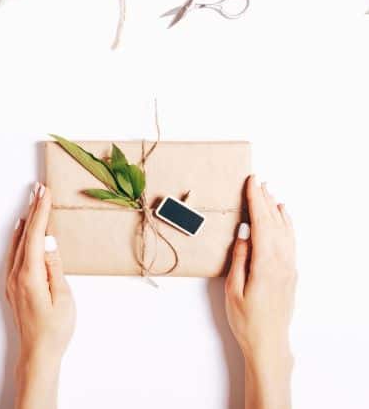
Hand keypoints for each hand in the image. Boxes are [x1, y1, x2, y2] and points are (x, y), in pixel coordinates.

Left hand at [6, 183, 75, 408]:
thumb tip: (49, 241)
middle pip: (24, 234)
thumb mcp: (63, 297)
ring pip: (18, 241)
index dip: (41, 211)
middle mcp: (17, 273)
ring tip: (32, 201)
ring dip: (26, 219)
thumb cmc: (55, 329)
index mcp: (30, 274)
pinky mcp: (14, 284)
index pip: (35, 234)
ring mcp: (13, 279)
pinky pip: (14, 252)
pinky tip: (20, 228)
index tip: (45, 192)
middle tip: (39, 188)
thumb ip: (54, 267)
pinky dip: (19, 235)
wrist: (38, 354)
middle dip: (33, 209)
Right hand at [225, 175, 295, 408]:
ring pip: (285, 229)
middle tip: (256, 181)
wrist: (269, 342)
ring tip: (268, 192)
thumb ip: (240, 258)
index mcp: (266, 264)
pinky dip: (286, 223)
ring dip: (275, 209)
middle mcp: (282, 261)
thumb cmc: (247, 319)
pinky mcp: (291, 271)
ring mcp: (289, 266)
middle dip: (264, 199)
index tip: (251, 183)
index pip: (261, 223)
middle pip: (274, 222)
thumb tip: (244, 232)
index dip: (255, 200)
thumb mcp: (234, 289)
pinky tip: (282, 216)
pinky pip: (290, 240)